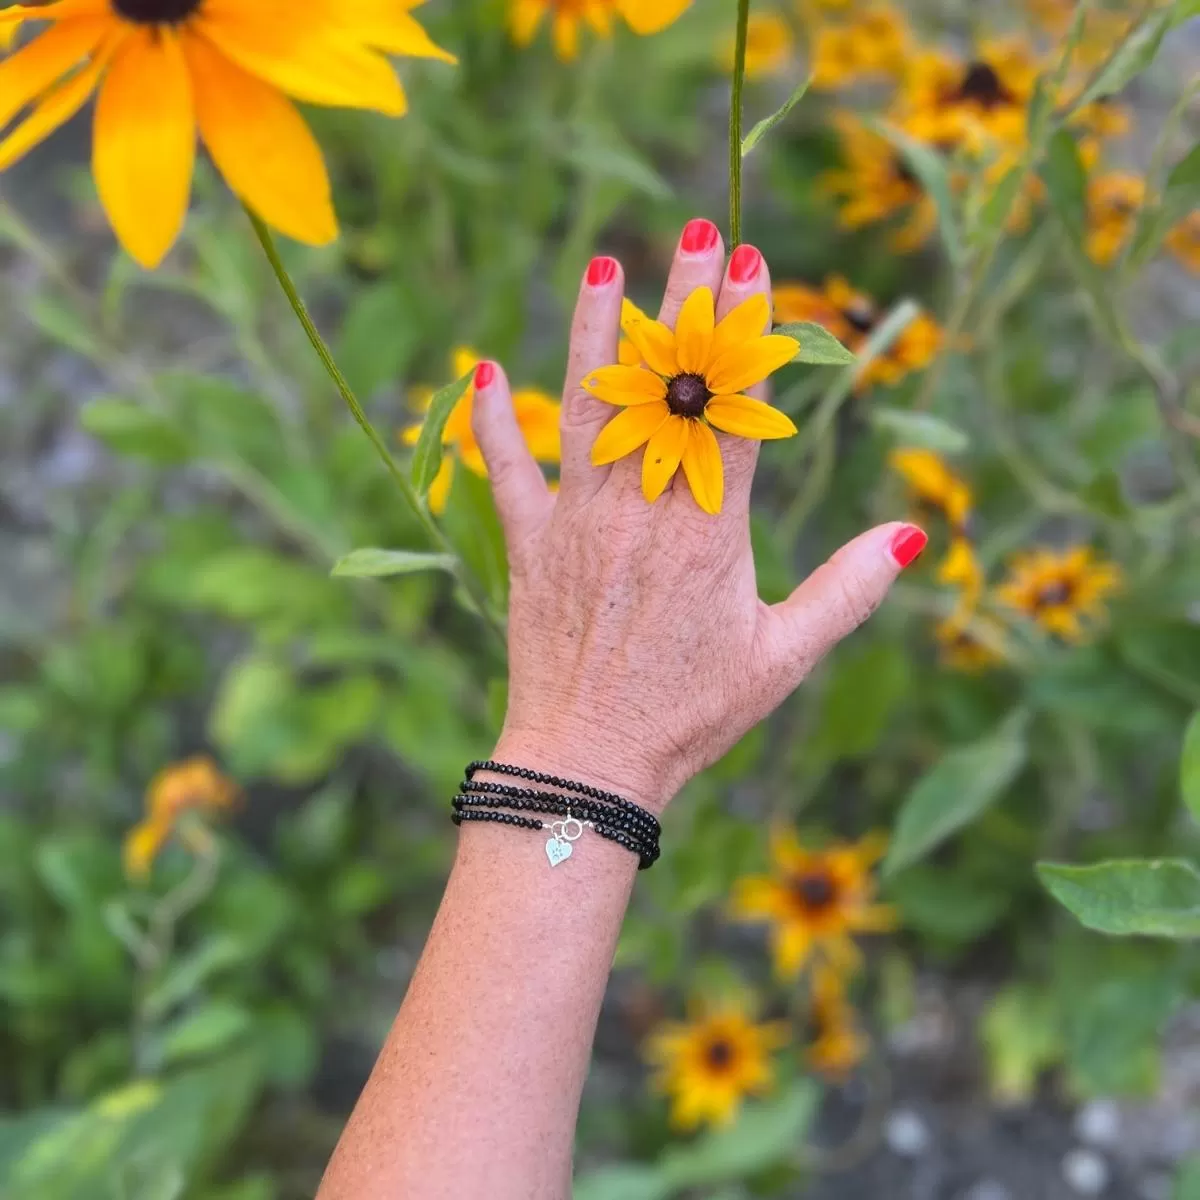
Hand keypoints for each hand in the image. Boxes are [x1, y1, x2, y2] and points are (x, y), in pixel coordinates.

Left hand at [470, 219, 925, 813]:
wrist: (589, 763)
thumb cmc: (691, 714)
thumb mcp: (785, 657)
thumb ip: (849, 590)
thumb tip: (914, 535)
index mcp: (711, 530)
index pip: (735, 410)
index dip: (747, 336)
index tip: (755, 268)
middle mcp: (643, 509)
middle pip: (666, 388)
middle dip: (685, 305)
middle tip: (698, 230)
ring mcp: (578, 522)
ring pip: (587, 408)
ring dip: (592, 332)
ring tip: (602, 267)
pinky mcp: (528, 546)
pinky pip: (507, 470)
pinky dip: (490, 422)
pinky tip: (481, 368)